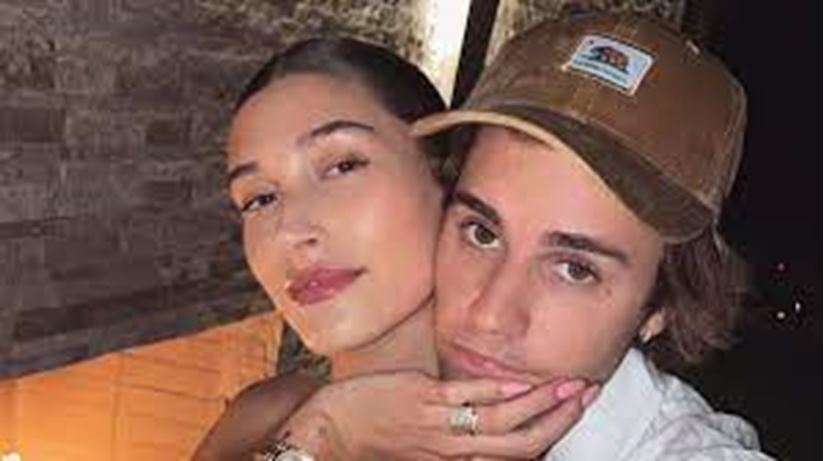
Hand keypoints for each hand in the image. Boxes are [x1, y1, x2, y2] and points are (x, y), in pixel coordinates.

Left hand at [276, 371, 598, 459]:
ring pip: (503, 421)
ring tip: (571, 383)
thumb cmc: (377, 435)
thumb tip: (487, 413)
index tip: (572, 408)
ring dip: (542, 403)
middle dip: (559, 419)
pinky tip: (525, 379)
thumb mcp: (423, 443)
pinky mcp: (423, 400)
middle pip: (521, 443)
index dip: (550, 433)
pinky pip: (470, 398)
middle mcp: (455, 448)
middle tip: (588, 393)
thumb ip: (457, 433)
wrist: (332, 428)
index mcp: (457, 458)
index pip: (514, 453)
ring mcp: (441, 424)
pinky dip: (502, 391)